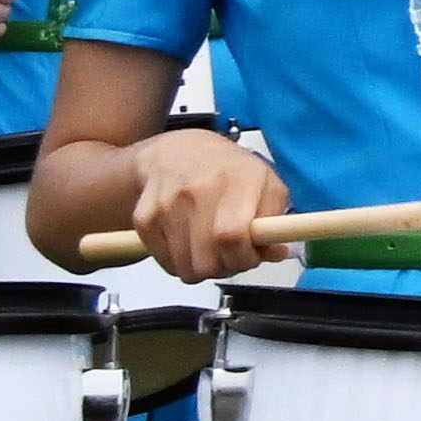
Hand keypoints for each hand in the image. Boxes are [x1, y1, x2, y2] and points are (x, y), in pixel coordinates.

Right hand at [128, 131, 291, 283]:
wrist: (177, 152)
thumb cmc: (229, 171)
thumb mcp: (266, 185)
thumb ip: (277, 222)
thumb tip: (277, 253)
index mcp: (236, 179)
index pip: (232, 235)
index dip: (243, 258)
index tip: (250, 256)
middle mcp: (197, 189)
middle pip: (207, 260)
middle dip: (225, 268)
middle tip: (230, 255)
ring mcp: (166, 204)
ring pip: (185, 267)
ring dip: (202, 267)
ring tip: (211, 247)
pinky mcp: (143, 218)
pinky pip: (164, 262)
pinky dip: (179, 261)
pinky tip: (190, 241)